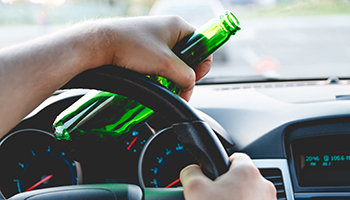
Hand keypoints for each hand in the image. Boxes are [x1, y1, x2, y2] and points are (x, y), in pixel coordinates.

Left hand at [95, 16, 211, 100]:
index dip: (202, 63)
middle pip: (189, 55)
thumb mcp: (165, 64)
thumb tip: (191, 85)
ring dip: (172, 75)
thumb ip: (185, 76)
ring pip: (174, 60)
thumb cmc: (131, 46)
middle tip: (178, 86)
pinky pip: (160, 61)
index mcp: (179, 25)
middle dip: (185, 73)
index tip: (194, 78)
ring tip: (163, 83)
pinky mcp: (145, 46)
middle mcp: (168, 29)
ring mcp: (156, 37)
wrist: (100, 44)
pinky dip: (160, 72)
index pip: (202, 44)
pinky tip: (153, 79)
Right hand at [180, 153, 276, 199]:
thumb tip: (190, 170)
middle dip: (225, 187)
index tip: (212, 176)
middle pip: (239, 179)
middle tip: (213, 198)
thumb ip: (190, 172)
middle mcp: (263, 186)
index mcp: (247, 171)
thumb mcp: (195, 190)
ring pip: (246, 195)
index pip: (234, 157)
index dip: (219, 165)